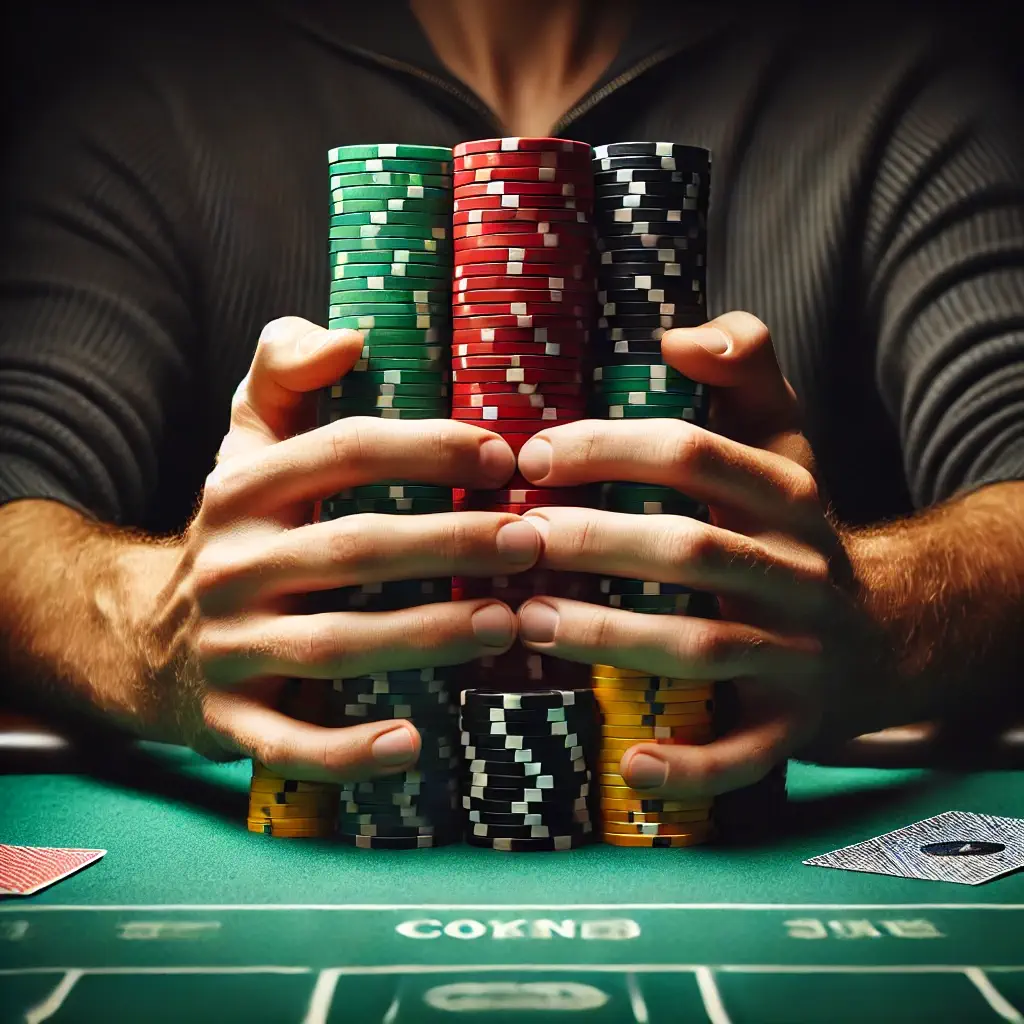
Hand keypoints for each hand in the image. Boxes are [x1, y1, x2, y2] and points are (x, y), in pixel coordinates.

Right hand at [148, 317, 539, 780]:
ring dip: (428, 634)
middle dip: (452, 542)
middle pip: (355, 548)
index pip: (343, 454)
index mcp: (242, 491)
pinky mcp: (229, 721)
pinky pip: (290, 743)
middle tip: (531, 542)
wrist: (140, 639)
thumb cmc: (232, 533)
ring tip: (509, 621)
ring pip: (337, 643)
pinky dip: (348, 750)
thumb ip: (281, 374)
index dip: (427, 449)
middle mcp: (230, 565)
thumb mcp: (241, 445)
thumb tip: (348, 335)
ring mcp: (227, 649)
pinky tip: (412, 743)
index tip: (504, 456)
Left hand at [514, 312, 887, 799]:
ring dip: (611, 638)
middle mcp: (800, 572)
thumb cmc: (795, 532)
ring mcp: (802, 655)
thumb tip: (677, 333)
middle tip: (514, 543)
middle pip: (691, 550)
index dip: (607, 450)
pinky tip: (630, 764)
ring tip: (526, 621)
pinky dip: (691, 765)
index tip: (530, 458)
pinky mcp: (797, 725)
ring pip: (704, 648)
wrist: (884, 633)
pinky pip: (747, 753)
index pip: (693, 455)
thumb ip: (747, 369)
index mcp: (788, 495)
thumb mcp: (786, 439)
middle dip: (595, 543)